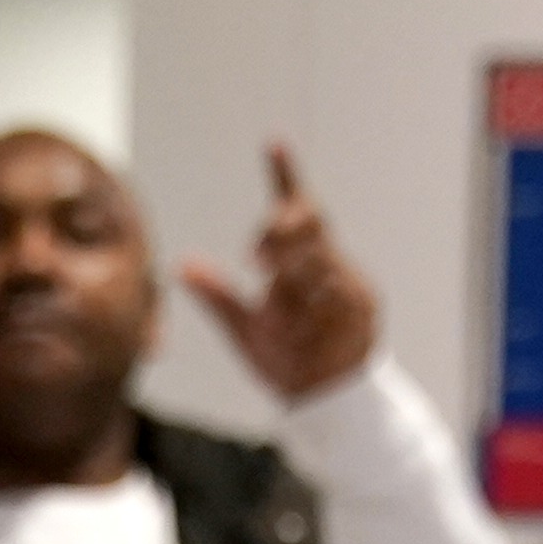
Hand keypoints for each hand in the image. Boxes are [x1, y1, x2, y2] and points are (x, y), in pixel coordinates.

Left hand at [179, 142, 381, 404]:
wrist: (325, 401)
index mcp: (304, 262)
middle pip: (308, 227)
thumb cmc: (287, 359)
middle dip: (281, 233)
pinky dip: (309, 305)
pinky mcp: (362, 309)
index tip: (272, 143)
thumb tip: (181, 266)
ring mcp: (348, 286)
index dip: (285, 176)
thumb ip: (218, 296)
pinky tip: (294, 319)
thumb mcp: (245, 328)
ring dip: (290, 274)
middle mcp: (329, 266)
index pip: (297, 211)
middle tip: (255, 255)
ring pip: (317, 261)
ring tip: (269, 286)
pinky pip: (332, 296)